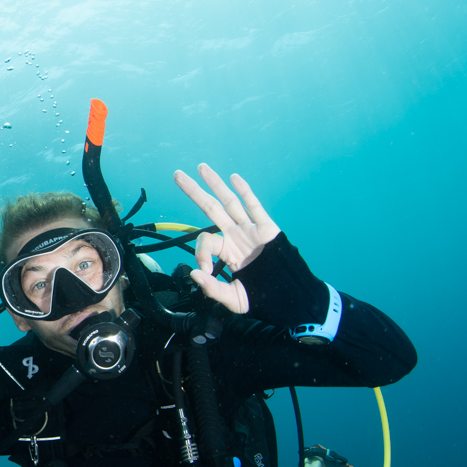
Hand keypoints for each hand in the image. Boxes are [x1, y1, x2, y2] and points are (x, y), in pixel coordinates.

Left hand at [172, 164, 280, 313]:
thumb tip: (194, 274)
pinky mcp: (267, 229)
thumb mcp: (234, 298)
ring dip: (215, 184)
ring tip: (201, 167)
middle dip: (194, 191)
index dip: (200, 253)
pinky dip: (245, 192)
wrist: (289, 297)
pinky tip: (234, 178)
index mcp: (226, 251)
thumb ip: (214, 289)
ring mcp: (250, 230)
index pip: (206, 242)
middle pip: (211, 208)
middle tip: (177, 175)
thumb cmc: (262, 297)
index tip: (205, 270)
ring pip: (230, 202)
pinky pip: (254, 207)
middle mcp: (235, 235)